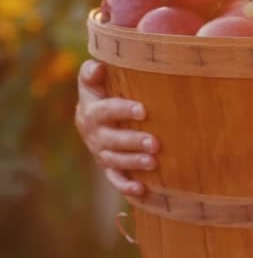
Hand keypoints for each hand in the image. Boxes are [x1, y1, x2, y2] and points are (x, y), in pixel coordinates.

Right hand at [75, 60, 159, 195]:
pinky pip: (115, 179)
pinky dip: (126, 186)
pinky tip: (142, 190)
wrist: (91, 119)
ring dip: (133, 162)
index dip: (122, 110)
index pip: (106, 111)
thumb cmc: (101, 94)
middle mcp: (95, 134)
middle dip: (133, 141)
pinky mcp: (109, 167)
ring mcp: (101, 153)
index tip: (143, 110)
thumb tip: (98, 67)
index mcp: (92, 112)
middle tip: (155, 143)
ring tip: (153, 162)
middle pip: (112, 140)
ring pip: (115, 160)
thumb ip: (92, 73)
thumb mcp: (93, 81)